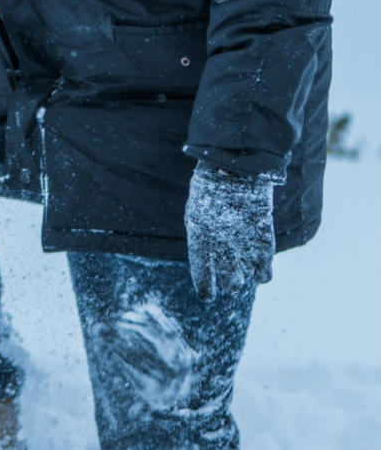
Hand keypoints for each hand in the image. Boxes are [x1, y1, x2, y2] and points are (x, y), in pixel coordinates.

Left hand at [184, 161, 276, 300]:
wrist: (234, 165)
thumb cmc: (210, 186)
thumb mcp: (196, 211)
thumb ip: (202, 238)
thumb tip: (208, 262)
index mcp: (200, 238)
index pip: (202, 277)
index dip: (206, 290)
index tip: (208, 296)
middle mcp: (222, 245)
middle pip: (228, 282)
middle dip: (229, 283)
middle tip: (231, 278)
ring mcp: (244, 242)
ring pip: (246, 280)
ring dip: (244, 277)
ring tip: (244, 271)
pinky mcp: (264, 238)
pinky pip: (265, 270)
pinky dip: (262, 274)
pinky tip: (260, 270)